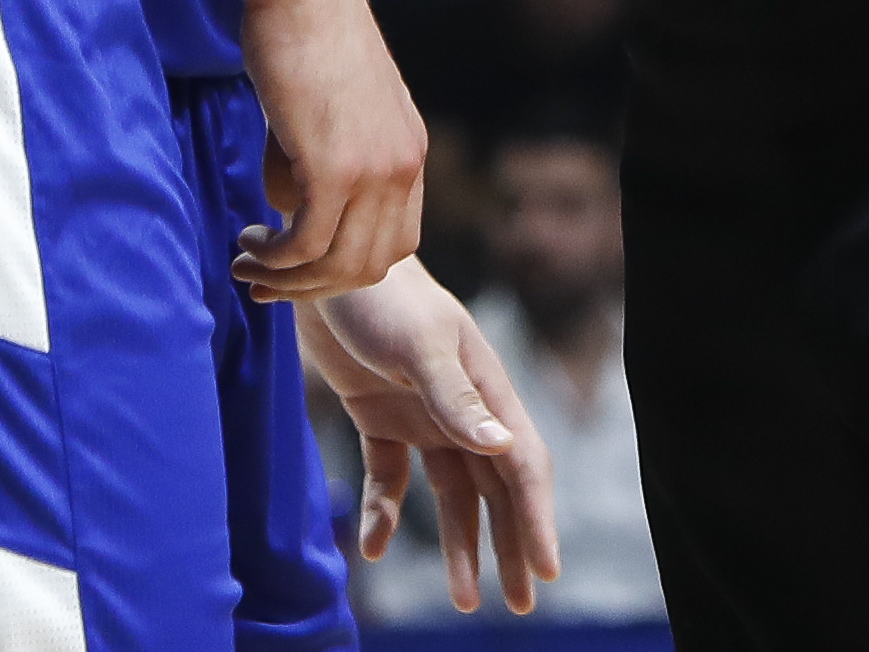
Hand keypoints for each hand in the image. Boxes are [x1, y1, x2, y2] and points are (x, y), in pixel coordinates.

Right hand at [231, 0, 423, 299]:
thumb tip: (287, 205)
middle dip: (313, 285)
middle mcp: (404, 166)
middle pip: (370, 265)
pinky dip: (276, 257)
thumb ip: (322, 155)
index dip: (345, 263)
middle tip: (262, 280)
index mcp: (409, 150)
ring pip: (339, 263)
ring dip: (289, 278)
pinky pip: (308, 243)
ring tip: (245, 264)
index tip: (297, 263)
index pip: (395, 242)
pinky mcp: (336, 168)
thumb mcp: (330, 101)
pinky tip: (248, 243)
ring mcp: (375, 170)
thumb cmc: (300, 25)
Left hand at [302, 258, 559, 616]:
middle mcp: (460, 408)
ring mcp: (419, 415)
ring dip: (458, 544)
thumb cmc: (381, 296)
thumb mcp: (419, 346)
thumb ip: (456, 398)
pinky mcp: (377, 417)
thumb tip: (503, 450)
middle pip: (494, 489)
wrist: (321, 264)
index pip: (523, 465)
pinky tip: (375, 547)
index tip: (546, 571)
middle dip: (510, 545)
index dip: (538, 518)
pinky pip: (389, 478)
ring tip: (464, 599)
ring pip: (449, 492)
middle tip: (518, 604)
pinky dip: (385, 512)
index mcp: (486, 389)